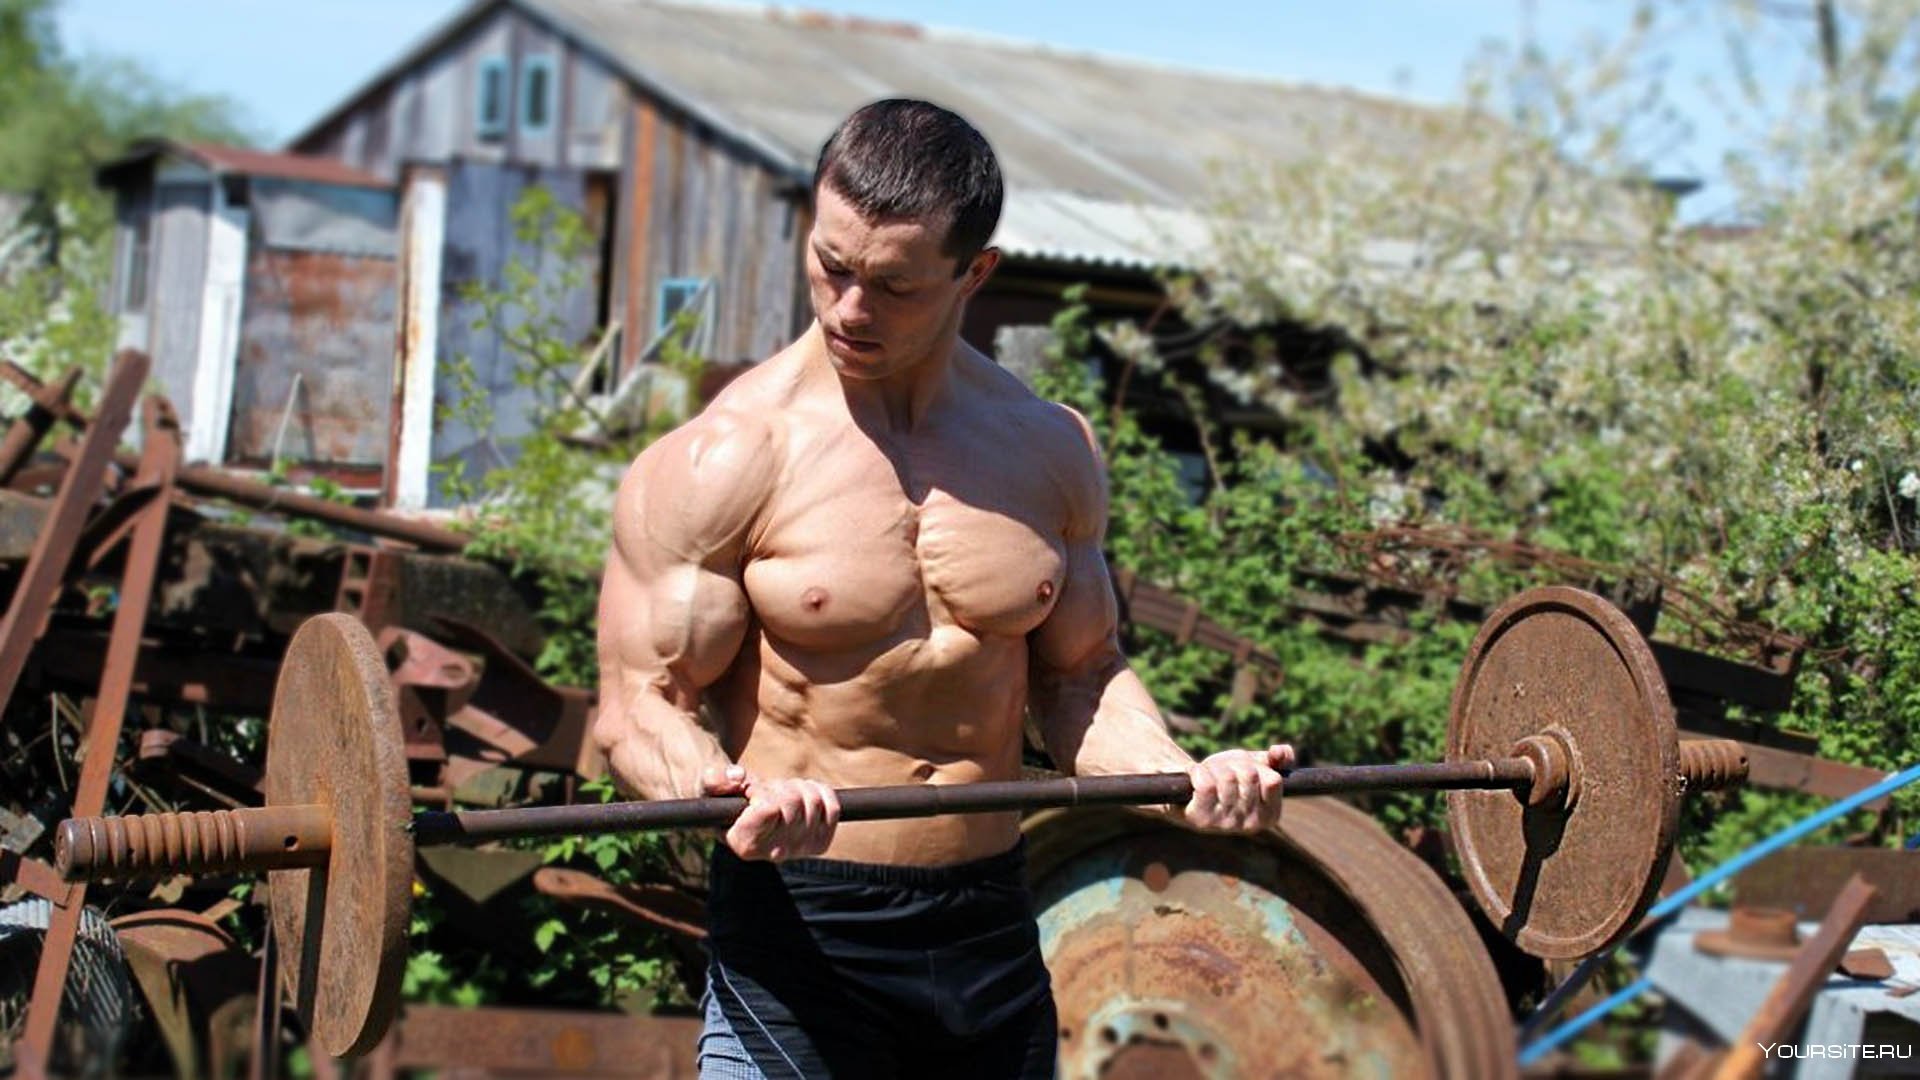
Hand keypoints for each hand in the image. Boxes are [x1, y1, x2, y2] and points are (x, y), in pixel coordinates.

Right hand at [702, 765, 840, 860]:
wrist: (746, 816)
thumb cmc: (726, 800)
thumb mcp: (711, 786)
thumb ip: (715, 780)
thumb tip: (738, 777)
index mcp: (745, 844)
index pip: (768, 808)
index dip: (760, 790)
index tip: (749, 792)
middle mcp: (774, 854)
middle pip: (792, 801)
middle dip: (778, 786)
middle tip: (766, 792)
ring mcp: (800, 851)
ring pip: (813, 801)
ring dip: (797, 787)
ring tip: (781, 795)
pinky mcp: (820, 844)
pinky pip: (833, 808)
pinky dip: (820, 792)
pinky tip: (803, 795)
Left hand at [1182, 744, 1292, 832]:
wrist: (1188, 786)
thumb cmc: (1226, 776)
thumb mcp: (1254, 765)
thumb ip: (1277, 759)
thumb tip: (1280, 753)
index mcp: (1269, 816)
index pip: (1273, 780)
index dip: (1258, 766)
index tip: (1246, 770)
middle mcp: (1250, 825)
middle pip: (1250, 775)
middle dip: (1234, 764)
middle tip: (1223, 771)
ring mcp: (1225, 824)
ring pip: (1227, 778)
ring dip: (1215, 767)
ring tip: (1209, 775)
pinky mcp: (1201, 820)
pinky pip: (1206, 785)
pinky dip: (1197, 771)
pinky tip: (1193, 776)